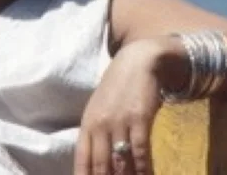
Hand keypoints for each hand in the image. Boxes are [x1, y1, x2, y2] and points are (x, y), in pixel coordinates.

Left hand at [74, 38, 174, 174]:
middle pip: (100, 165)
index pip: (82, 160)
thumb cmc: (117, 89)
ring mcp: (119, 122)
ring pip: (121, 162)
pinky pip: (140, 151)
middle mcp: (99, 125)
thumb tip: (96, 164)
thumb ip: (96, 135)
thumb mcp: (99, 110)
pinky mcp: (139, 118)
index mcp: (87, 124)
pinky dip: (144, 170)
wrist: (137, 62)